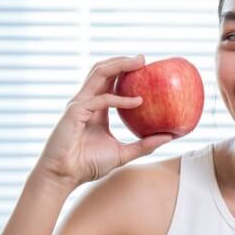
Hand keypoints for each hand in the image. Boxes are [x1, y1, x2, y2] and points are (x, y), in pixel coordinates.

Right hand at [34, 55, 172, 188]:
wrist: (64, 176)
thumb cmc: (88, 165)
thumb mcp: (123, 153)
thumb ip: (144, 145)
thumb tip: (169, 137)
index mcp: (96, 108)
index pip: (109, 80)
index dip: (124, 70)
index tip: (145, 66)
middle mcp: (86, 102)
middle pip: (103, 70)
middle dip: (123, 60)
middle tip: (143, 58)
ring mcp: (79, 104)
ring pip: (99, 74)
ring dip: (119, 66)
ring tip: (139, 63)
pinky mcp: (75, 112)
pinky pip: (101, 100)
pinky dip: (120, 99)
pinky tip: (137, 101)